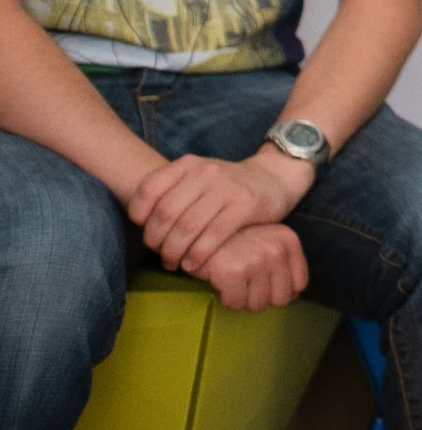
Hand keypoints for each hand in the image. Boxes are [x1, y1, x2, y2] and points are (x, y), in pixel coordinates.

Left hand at [127, 150, 311, 274]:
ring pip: (187, 226)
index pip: (149, 189)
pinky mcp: (245, 205)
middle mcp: (205, 172)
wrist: (274, 178)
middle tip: (159, 255)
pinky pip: (213, 235)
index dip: (139, 215)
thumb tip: (140, 224)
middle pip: (166, 212)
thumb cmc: (228, 187)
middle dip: (156, 240)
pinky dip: (198, 254)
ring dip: (174, 251)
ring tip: (173, 263)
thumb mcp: (199, 178)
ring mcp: (226, 188)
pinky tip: (193, 264)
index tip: (143, 231)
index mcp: (188, 164)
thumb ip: (172, 192)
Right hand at [200, 223, 308, 310]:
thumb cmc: (232, 239)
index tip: (265, 287)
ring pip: (257, 305)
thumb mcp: (265, 240)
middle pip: (280, 299)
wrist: (197, 228)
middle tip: (245, 286)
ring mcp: (256, 261)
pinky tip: (221, 283)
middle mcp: (276, 250)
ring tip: (233, 283)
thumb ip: (283, 262)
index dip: (282, 291)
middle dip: (261, 298)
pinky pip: (235, 303)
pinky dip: (226, 299)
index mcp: (288, 241)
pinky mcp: (233, 273)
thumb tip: (295, 294)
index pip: (300, 283)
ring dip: (242, 299)